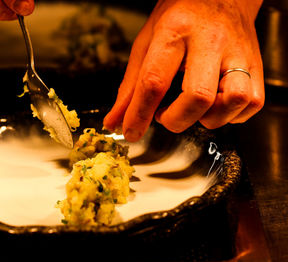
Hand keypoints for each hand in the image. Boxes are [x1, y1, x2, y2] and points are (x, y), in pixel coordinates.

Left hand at [103, 0, 263, 141]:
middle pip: (198, 96)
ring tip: (193, 108)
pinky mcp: (258, 63)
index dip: (139, 114)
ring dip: (209, 118)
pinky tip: (215, 104)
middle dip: (176, 120)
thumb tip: (115, 121)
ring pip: (234, 100)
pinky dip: (230, 115)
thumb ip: (130, 86)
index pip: (155, 80)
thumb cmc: (180, 18)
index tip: (131, 131)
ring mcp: (239, 52)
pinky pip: (251, 103)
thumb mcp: (146, 43)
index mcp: (175, 31)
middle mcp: (210, 40)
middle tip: (165, 116)